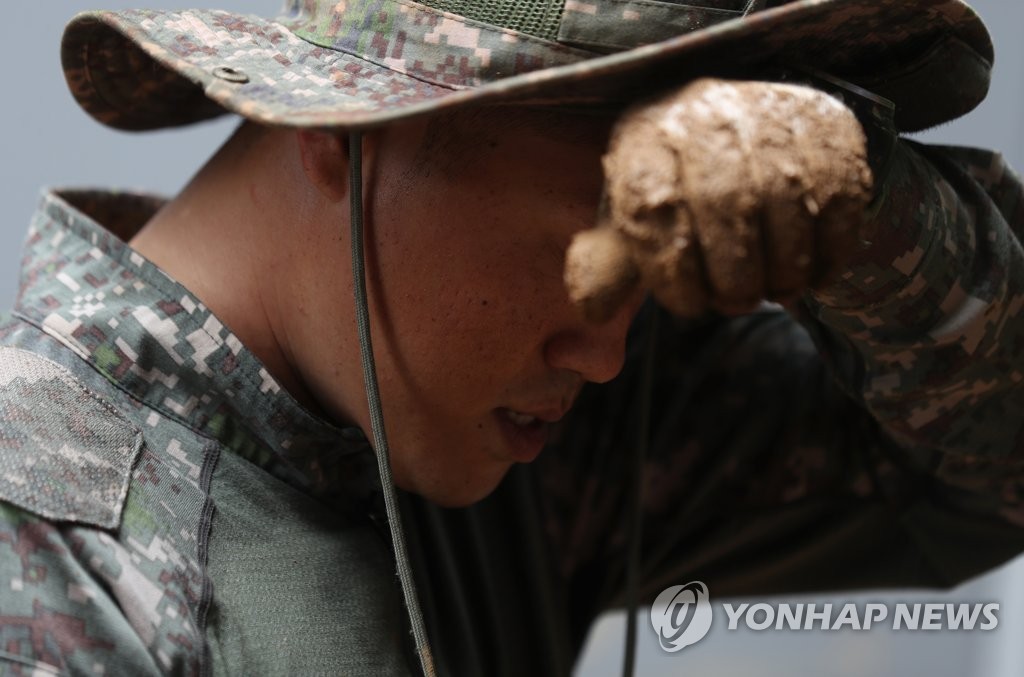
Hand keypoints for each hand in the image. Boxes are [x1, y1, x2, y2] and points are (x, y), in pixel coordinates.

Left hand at [565, 77, 873, 320]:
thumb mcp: (632, 223)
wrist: (736, 128)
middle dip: (733, 277)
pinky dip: (827, 253)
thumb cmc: (673, 191)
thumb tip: (591, 310)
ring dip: (783, 270)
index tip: (688, 304)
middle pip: (724, 205)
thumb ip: (608, 269)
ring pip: (786, 206)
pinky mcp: (826, 125)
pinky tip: (810, 273)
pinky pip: (838, 200)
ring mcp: (771, 113)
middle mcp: (706, 114)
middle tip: (735, 302)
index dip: (672, 272)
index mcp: (645, 138)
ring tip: (772, 289)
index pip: (653, 206)